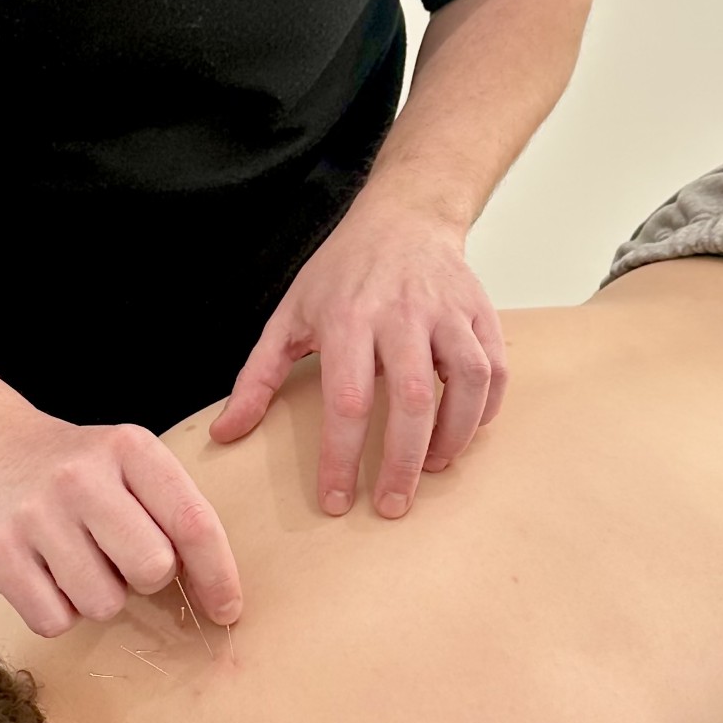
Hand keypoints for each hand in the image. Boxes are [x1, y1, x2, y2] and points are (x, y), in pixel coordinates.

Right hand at [0, 407, 241, 638]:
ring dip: (100, 596)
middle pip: (152, 569)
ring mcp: (34, 514)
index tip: (228, 608)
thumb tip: (218, 597)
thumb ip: (174, 513)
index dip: (219, 575)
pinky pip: (55, 621)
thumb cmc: (82, 471)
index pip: (193, 522)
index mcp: (129, 448)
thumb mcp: (133, 465)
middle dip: (147, 579)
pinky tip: (49, 575)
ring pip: (103, 603)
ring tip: (80, 561)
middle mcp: (80, 477)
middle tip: (123, 558)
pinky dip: (60, 612)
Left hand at [209, 196, 508, 518]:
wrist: (403, 216)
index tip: (338, 501)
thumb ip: (257, 377)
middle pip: (413, 400)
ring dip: (453, 437)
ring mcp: (447, 312)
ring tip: (432, 469)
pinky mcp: (480, 312)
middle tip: (393, 506)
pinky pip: (496, 369)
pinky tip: (464, 433)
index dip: (342, 458)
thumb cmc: (341, 271)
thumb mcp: (289, 315)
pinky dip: (486, 410)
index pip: (347, 401)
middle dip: (403, 462)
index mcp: (347, 319)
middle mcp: (401, 314)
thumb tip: (227, 433)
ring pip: (466, 383)